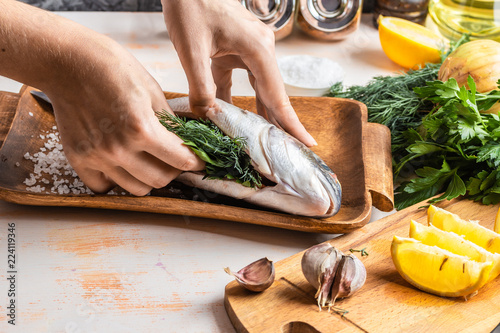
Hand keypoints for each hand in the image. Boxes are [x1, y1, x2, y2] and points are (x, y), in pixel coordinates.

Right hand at [0, 1, 203, 194]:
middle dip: (174, 170)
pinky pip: (104, 186)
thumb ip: (169, 122)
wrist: (67, 61)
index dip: (196, 162)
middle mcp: (118, 148)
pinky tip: (121, 164)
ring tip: (149, 161)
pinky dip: (116, 180)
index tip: (200, 161)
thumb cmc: (112, 68)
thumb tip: (184, 141)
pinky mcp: (78, 159)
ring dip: (148, 178)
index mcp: (141, 128)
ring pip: (136, 188)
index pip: (180, 160)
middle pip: (160, 179)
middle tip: (174, 159)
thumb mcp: (152, 89)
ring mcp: (97, 156)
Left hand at [162, 0, 316, 146]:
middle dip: (280, 123)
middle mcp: (261, 49)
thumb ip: (200, 88)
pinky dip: (240, 99)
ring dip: (261, 113)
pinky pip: (243, 80)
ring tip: (266, 141)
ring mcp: (252, 48)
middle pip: (274, 94)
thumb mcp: (191, 50)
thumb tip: (206, 118)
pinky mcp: (237, 49)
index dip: (291, 123)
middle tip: (289, 151)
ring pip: (261, 88)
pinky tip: (234, 118)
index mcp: (258, 49)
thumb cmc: (189, 7)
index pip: (277, 95)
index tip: (308, 143)